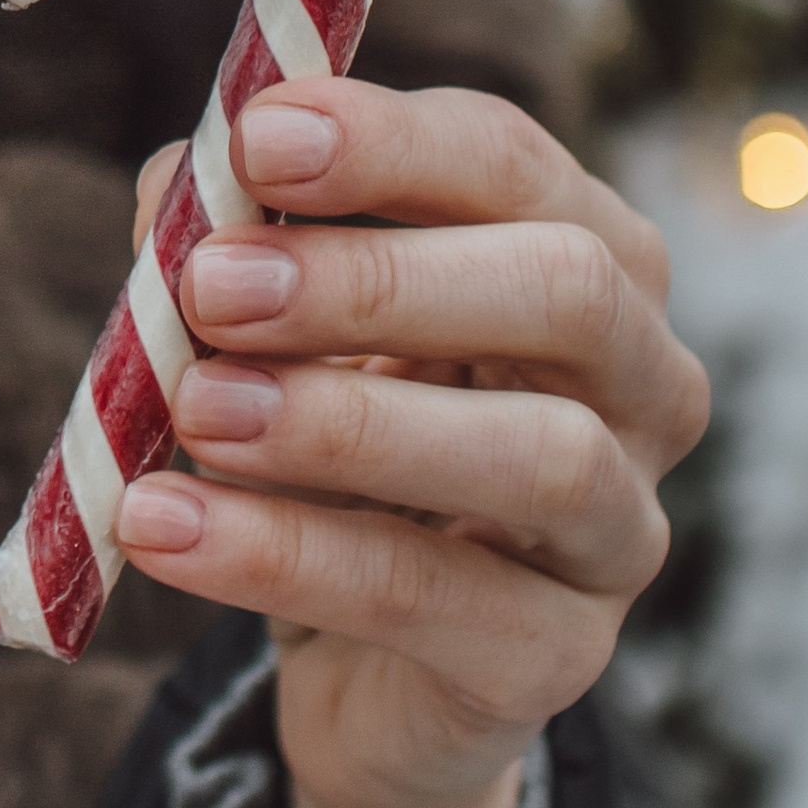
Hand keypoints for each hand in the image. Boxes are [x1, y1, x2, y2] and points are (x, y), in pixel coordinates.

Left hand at [116, 82, 704, 807]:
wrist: (355, 668)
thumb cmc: (328, 453)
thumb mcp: (272, 334)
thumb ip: (227, 249)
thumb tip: (178, 184)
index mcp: (585, 256)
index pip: (512, 164)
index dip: (390, 143)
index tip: (255, 139)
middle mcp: (642, 382)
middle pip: (567, 290)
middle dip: (377, 279)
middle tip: (212, 287)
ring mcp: (621, 528)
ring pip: (541, 455)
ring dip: (348, 424)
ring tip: (194, 412)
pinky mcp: (557, 658)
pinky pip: (435, 599)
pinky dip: (285, 557)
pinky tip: (165, 529)